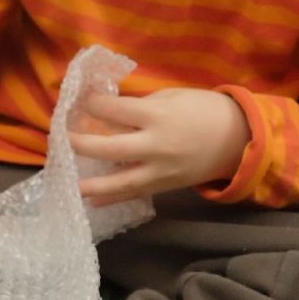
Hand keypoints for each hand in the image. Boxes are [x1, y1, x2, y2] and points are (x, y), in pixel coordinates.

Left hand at [68, 88, 249, 205]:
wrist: (238, 139)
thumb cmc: (203, 109)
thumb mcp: (172, 97)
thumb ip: (141, 106)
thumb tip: (109, 113)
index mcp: (157, 116)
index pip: (114, 110)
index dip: (92, 104)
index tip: (78, 100)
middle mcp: (156, 145)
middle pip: (110, 147)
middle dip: (81, 143)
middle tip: (60, 138)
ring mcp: (160, 170)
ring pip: (120, 180)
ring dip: (91, 183)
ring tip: (68, 183)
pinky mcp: (165, 185)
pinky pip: (135, 194)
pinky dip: (113, 199)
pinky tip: (93, 202)